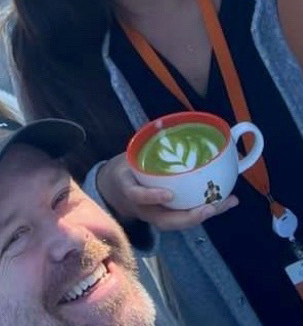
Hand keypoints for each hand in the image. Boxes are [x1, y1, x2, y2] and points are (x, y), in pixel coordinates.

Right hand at [96, 153, 238, 230]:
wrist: (117, 192)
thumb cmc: (127, 170)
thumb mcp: (129, 157)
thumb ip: (144, 145)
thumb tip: (162, 123)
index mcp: (129, 190)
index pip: (138, 196)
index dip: (152, 196)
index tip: (169, 193)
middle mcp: (144, 208)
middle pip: (165, 221)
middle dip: (188, 217)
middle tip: (209, 208)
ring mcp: (157, 215)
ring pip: (180, 222)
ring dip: (205, 214)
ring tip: (227, 202)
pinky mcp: (170, 216)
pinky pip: (188, 217)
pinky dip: (209, 209)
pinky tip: (229, 200)